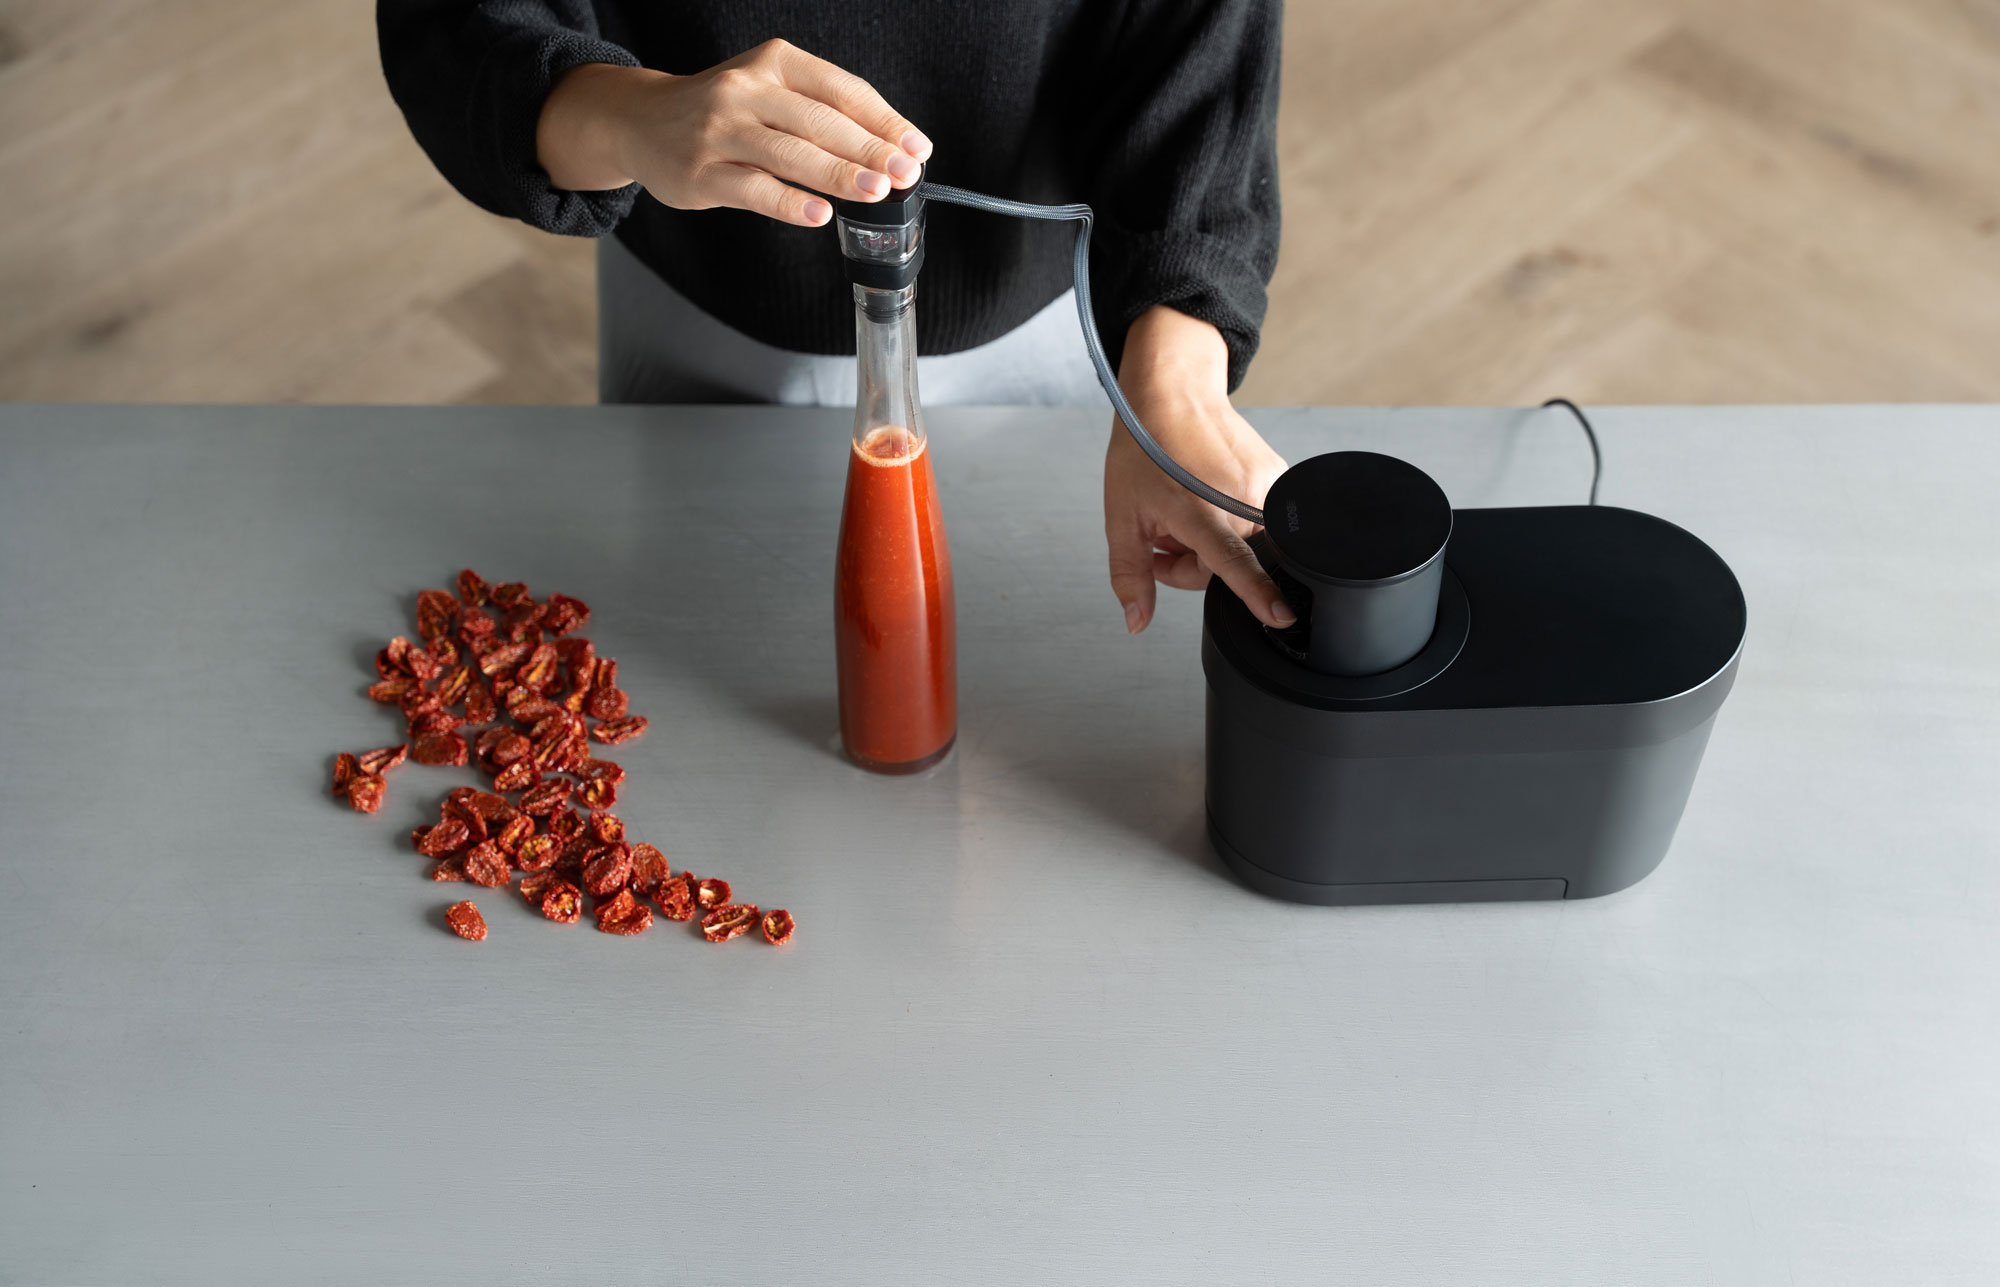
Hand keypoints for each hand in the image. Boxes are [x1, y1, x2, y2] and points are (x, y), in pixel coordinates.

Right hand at [535, 41, 930, 226]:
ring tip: (876, 191)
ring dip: (838, 174)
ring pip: (789, 152)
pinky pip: (752, 188)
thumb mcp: (769, 92)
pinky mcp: (701, 172)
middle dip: (870, 149)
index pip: (841, 89)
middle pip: (820, 121)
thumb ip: (822, 115)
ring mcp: (720, 130)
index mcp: (773, 63)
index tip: (916, 148)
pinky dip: (789, 202)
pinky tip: (819, 214)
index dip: (884, 121)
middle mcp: (745, 89)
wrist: (640, 121)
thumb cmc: (721, 112)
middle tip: (905, 174)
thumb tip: (890, 152)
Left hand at [1104, 307, 1292, 633]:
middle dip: (1192, 563)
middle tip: (1165, 536)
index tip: (1283, 616)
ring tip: (1187, 513)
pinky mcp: (1279, 475)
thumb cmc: (1145, 449)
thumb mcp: (1121, 517)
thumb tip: (1137, 622)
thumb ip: (1130, 575)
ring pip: (1245, 546)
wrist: (1172, 395)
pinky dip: (1232, 521)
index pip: (1235, 563)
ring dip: (1212, 542)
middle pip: (1228, 568)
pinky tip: (1209, 500)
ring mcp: (1265, 485)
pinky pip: (1258, 522)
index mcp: (1200, 511)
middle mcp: (1240, 499)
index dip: (1258, 593)